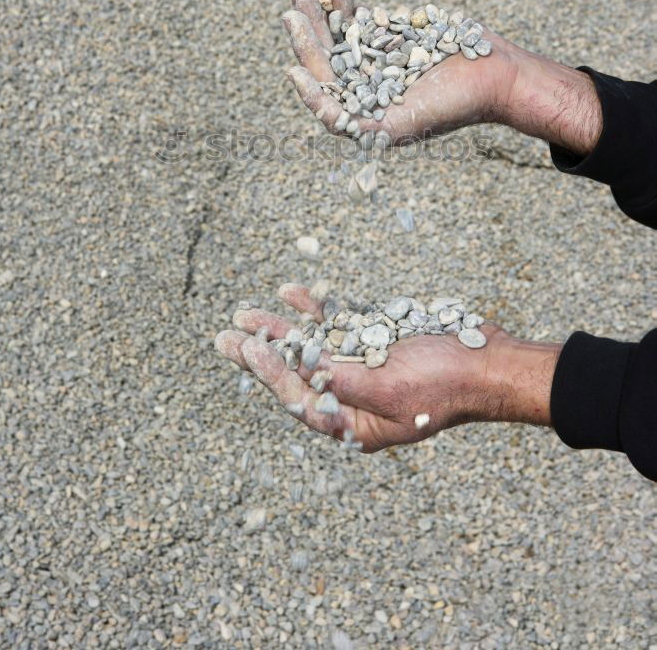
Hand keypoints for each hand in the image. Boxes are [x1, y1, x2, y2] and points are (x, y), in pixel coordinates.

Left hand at [214, 285, 560, 451]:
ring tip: (245, 310)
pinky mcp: (376, 339)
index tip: (244, 348)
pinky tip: (293, 291)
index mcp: (355, 425)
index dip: (269, 373)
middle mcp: (354, 397)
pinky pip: (338, 322)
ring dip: (282, 326)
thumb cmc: (446, 385)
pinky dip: (316, 308)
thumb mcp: (392, 391)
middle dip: (262, 352)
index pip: (299, 398)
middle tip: (225, 335)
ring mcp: (364, 365)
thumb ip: (345, 382)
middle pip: (298, 371)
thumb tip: (304, 372)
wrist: (490, 360)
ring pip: (312, 343)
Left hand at [283, 0, 601, 155]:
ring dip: (316, 12)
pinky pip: (360, 17)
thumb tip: (329, 121)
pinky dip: (346, 1)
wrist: (494, 75)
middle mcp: (364, 89)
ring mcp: (374, 59)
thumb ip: (368, 129)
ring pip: (336, 34)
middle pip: (324, 61)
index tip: (292, 67)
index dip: (308, 84)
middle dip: (305, 36)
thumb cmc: (454, 106)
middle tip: (289, 12)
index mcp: (363, 115)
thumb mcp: (407, 124)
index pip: (326, 99)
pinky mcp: (389, 34)